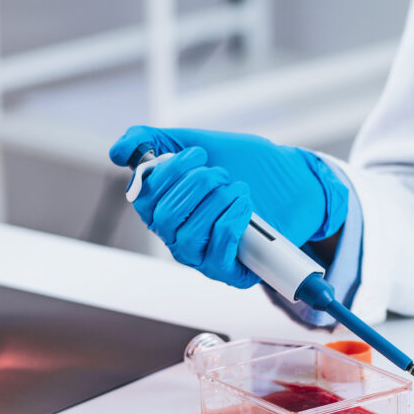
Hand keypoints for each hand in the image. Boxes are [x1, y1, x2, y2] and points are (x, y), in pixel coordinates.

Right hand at [109, 126, 348, 288]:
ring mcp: (203, 258)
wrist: (296, 182)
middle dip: (194, 186)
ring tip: (237, 188)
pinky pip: (216, 253)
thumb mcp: (200, 143)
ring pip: (186, 237)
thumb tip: (117, 152)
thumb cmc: (247, 166)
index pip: (143, 198)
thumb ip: (156, 141)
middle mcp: (179, 237)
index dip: (167, 174)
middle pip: (162, 218)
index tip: (198, 154)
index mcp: (166, 208)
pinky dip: (230, 221)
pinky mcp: (231, 272)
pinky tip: (245, 205)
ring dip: (215, 203)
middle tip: (220, 172)